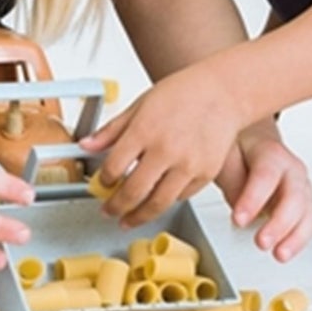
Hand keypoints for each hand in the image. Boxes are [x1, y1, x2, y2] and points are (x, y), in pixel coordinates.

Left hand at [80, 67, 246, 228]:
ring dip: (139, 216)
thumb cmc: (185, 92)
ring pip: (157, 204)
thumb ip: (112, 129)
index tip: (102, 184)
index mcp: (145, 130)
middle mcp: (166, 150)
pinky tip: (159, 198)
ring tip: (129, 219)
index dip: (103, 181)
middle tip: (109, 211)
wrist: (224, 91)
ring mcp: (188, 164)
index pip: (113, 168)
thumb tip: (86, 145)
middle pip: (132, 193)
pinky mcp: (206, 173)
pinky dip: (167, 201)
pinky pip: (181, 197)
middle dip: (115, 207)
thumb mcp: (141, 104)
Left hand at [216, 122, 311, 261]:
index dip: (254, 198)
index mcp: (271, 152)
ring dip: (294, 235)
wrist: (255, 141)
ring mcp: (301, 185)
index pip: (267, 174)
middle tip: (261, 241)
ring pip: (306, 210)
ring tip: (278, 254)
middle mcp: (292, 168)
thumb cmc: (240, 149)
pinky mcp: (304, 203)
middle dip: (280, 222)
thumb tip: (237, 203)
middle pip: (294, 195)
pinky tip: (285, 251)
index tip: (239, 219)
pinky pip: (308, 222)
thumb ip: (231, 177)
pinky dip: (299, 240)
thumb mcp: (226, 154)